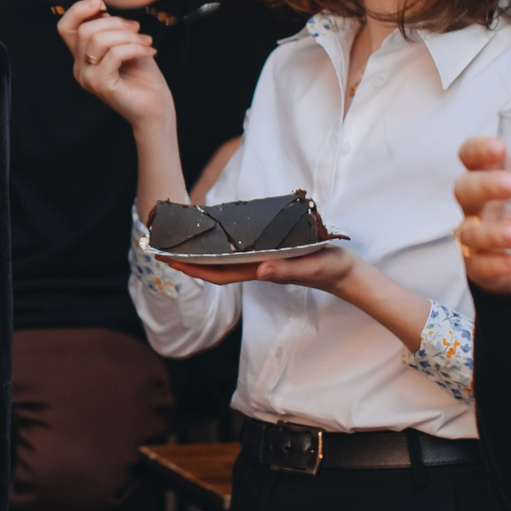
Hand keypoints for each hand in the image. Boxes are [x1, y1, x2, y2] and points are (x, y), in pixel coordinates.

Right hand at [59, 0, 172, 129]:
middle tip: (138, 30)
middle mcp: (80, 68)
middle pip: (86, 30)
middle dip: (116, 23)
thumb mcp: (126, 43)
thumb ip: (109, 25)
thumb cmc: (144, 77)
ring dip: (128, 36)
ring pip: (99, 40)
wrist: (156, 109)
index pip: (66, 27)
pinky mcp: (100, 85)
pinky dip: (135, 48)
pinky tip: (150, 52)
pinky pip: (114, 54)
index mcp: (83, 57)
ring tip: (147, 43)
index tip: (98, 2)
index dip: (78, 10)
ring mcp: (87, 78)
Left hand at [168, 242, 356, 292]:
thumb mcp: (311, 265)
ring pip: (225, 261)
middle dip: (188, 260)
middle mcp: (258, 268)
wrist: (348, 273)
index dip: (193, 267)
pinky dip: (222, 246)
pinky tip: (215, 237)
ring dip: (201, 253)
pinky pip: (239, 253)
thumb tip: (259, 271)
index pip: (219, 273)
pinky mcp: (272, 255)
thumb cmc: (330, 268)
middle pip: (215, 267)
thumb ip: (286, 269)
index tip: (169, 259)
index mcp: (262, 271)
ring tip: (180, 241)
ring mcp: (264, 263)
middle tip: (161, 247)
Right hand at [453, 138, 510, 296]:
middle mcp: (480, 207)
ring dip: (493, 231)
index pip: (471, 157)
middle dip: (484, 184)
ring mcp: (476, 238)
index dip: (478, 149)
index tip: (499, 147)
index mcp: (496, 181)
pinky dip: (497, 263)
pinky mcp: (478, 268)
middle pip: (464, 189)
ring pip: (470, 231)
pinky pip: (479, 265)